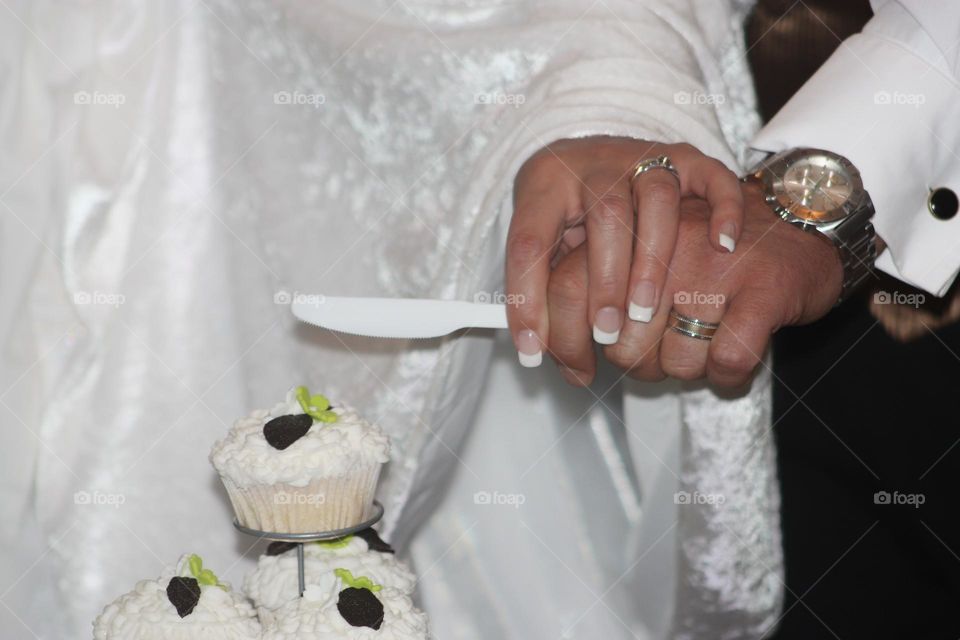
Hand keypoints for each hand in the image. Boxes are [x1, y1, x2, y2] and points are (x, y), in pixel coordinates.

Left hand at [505, 136, 743, 368]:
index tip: (533, 352)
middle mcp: (595, 165)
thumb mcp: (542, 242)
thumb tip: (536, 352)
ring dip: (652, 259)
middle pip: (604, 217)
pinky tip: (721, 246)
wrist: (598, 153)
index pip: (529, 242)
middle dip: (604, 283)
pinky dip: (724, 209)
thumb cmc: (566, 212)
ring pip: (657, 197)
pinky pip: (713, 176)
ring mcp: (644, 157)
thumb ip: (539, 289)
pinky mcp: (686, 157)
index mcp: (545, 184)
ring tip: (645, 312)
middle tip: (606, 334)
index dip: (528, 301)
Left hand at [546, 182, 843, 387]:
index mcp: (631, 230)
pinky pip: (727, 360)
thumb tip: (565, 363)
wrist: (803, 228)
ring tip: (704, 345)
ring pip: (674, 360)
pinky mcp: (763, 290)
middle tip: (662, 352)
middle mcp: (667, 242)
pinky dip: (728, 375)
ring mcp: (715, 266)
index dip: (564, 341)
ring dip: (687, 371)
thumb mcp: (649, 259)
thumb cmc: (712, 257)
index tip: (576, 370)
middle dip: (638, 365)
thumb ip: (600, 295)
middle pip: (619, 341)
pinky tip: (731, 362)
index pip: (566, 287)